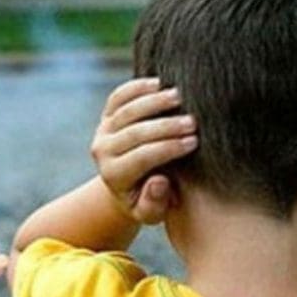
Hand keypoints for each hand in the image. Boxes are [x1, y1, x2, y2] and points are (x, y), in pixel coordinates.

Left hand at [90, 78, 197, 224]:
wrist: (128, 185)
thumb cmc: (147, 200)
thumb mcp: (151, 213)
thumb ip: (154, 204)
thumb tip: (158, 182)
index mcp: (114, 175)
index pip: (141, 158)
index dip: (167, 148)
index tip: (193, 142)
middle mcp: (103, 151)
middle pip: (135, 132)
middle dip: (166, 126)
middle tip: (193, 122)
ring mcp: (103, 130)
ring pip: (126, 110)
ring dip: (153, 102)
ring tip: (179, 97)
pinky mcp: (106, 114)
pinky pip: (118, 96)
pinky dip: (137, 87)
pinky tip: (159, 83)